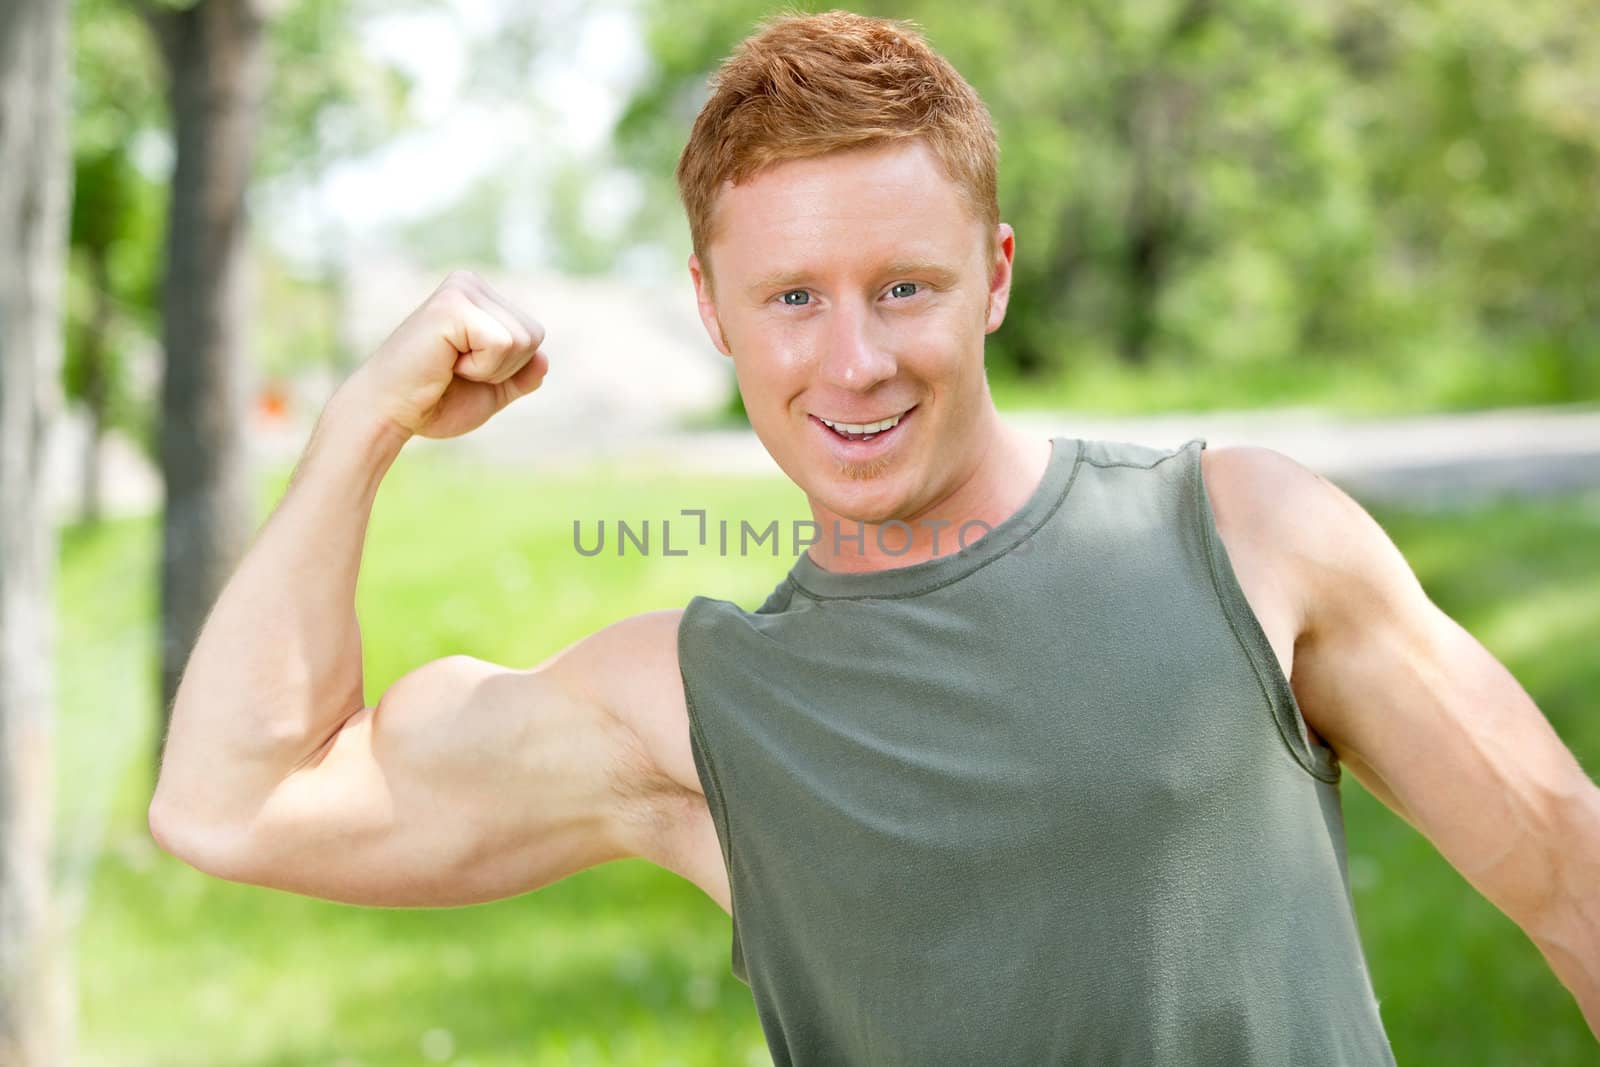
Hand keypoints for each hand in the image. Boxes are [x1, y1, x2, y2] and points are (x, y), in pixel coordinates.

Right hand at [350, 270, 549, 439]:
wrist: (390, 412)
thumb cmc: (435, 401)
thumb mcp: (492, 390)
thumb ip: (522, 375)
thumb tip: (545, 359)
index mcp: (481, 297)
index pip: (534, 336)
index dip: (509, 369)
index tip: (465, 370)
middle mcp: (470, 283)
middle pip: (533, 336)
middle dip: (503, 369)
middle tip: (456, 370)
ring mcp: (460, 289)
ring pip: (522, 340)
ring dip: (490, 369)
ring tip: (450, 365)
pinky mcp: (452, 305)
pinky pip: (502, 344)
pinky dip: (480, 367)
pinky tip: (446, 362)